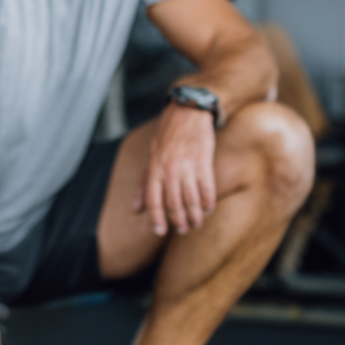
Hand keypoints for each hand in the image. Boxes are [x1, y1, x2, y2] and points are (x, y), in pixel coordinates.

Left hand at [134, 103, 217, 236]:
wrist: (187, 112)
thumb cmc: (167, 136)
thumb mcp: (150, 157)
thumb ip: (144, 183)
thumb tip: (136, 209)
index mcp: (153, 169)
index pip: (153, 201)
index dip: (156, 219)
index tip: (160, 232)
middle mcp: (168, 169)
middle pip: (173, 204)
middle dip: (178, 221)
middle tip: (183, 229)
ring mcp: (187, 166)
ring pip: (191, 200)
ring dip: (195, 216)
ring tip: (196, 223)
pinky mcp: (204, 161)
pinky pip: (207, 189)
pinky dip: (208, 203)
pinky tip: (208, 209)